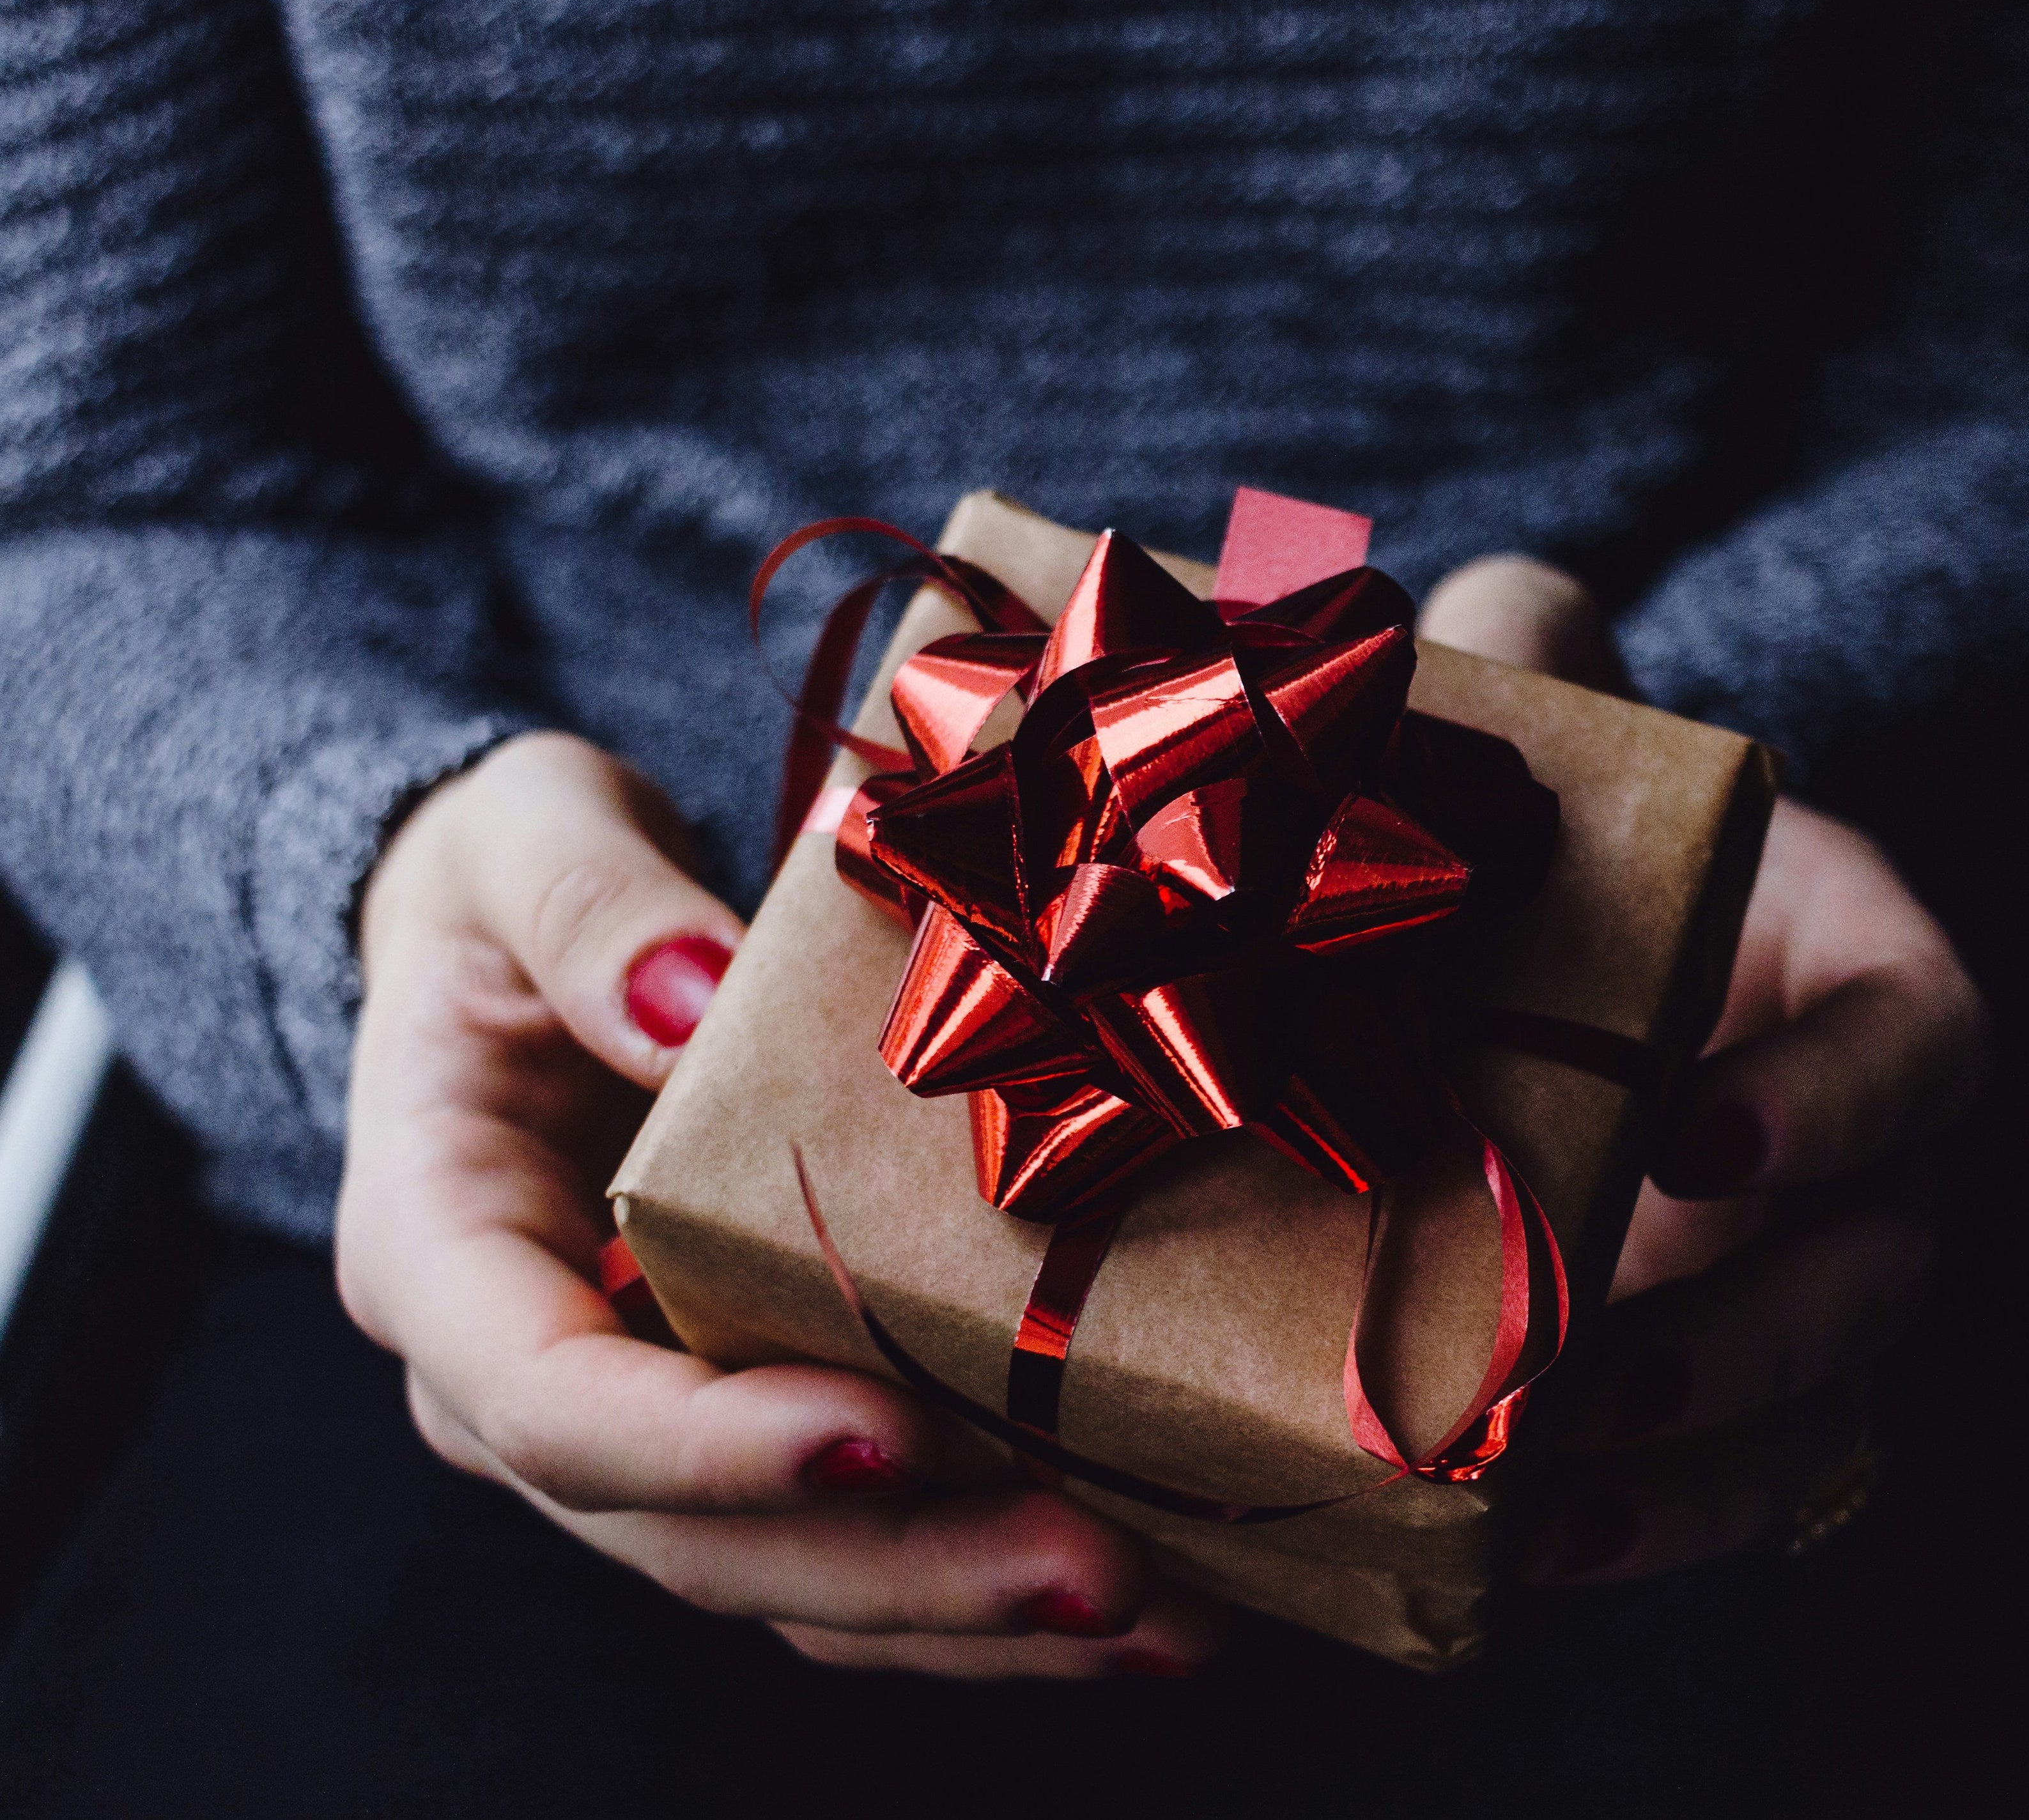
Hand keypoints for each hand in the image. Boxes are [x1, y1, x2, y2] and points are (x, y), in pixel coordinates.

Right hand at [341, 731, 1223, 1677]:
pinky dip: (976, 1579)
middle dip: (900, 1566)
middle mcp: (521, 1383)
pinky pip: (848, 1539)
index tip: (883, 1432)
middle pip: (693, 1538)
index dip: (706, 1446)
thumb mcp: (521, 841)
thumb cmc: (513, 887)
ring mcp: (638, 1423)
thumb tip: (688, 997)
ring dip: (969, 1610)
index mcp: (439, 1251)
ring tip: (1161, 1615)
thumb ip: (587, 910)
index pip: (549, 1400)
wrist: (526, 945)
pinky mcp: (742, 1421)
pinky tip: (1138, 1588)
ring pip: (787, 1579)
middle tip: (1096, 1570)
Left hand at [1419, 558, 1987, 1579]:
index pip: (1924, 1045)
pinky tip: (1518, 1549)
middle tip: (1583, 1358)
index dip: (1834, 1101)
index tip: (1695, 1135)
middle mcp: (1871, 1153)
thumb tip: (1460, 616)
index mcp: (1866, 979)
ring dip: (1691, 1463)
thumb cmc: (1588, 852)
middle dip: (1746, 1330)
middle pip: (1878, 1266)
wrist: (1569, 974)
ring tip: (1540, 1486)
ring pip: (1819, 1409)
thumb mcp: (1573, 752)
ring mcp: (1812, 1284)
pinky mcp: (1732, 1387)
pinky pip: (1734, 1489)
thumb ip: (1537, 667)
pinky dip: (1645, 1528)